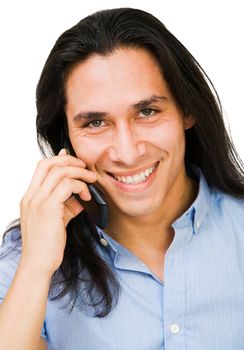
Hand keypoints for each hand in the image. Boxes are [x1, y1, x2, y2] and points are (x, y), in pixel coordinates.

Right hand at [19, 149, 96, 277]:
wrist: (38, 264)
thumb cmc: (47, 244)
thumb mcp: (57, 220)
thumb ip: (66, 205)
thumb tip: (80, 195)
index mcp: (30, 197)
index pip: (42, 167)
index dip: (60, 159)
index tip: (75, 162)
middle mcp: (31, 197)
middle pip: (49, 164)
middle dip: (71, 161)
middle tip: (85, 168)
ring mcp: (37, 202)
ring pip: (59, 172)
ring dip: (79, 173)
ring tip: (91, 181)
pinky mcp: (48, 209)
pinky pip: (67, 186)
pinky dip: (80, 186)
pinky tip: (87, 197)